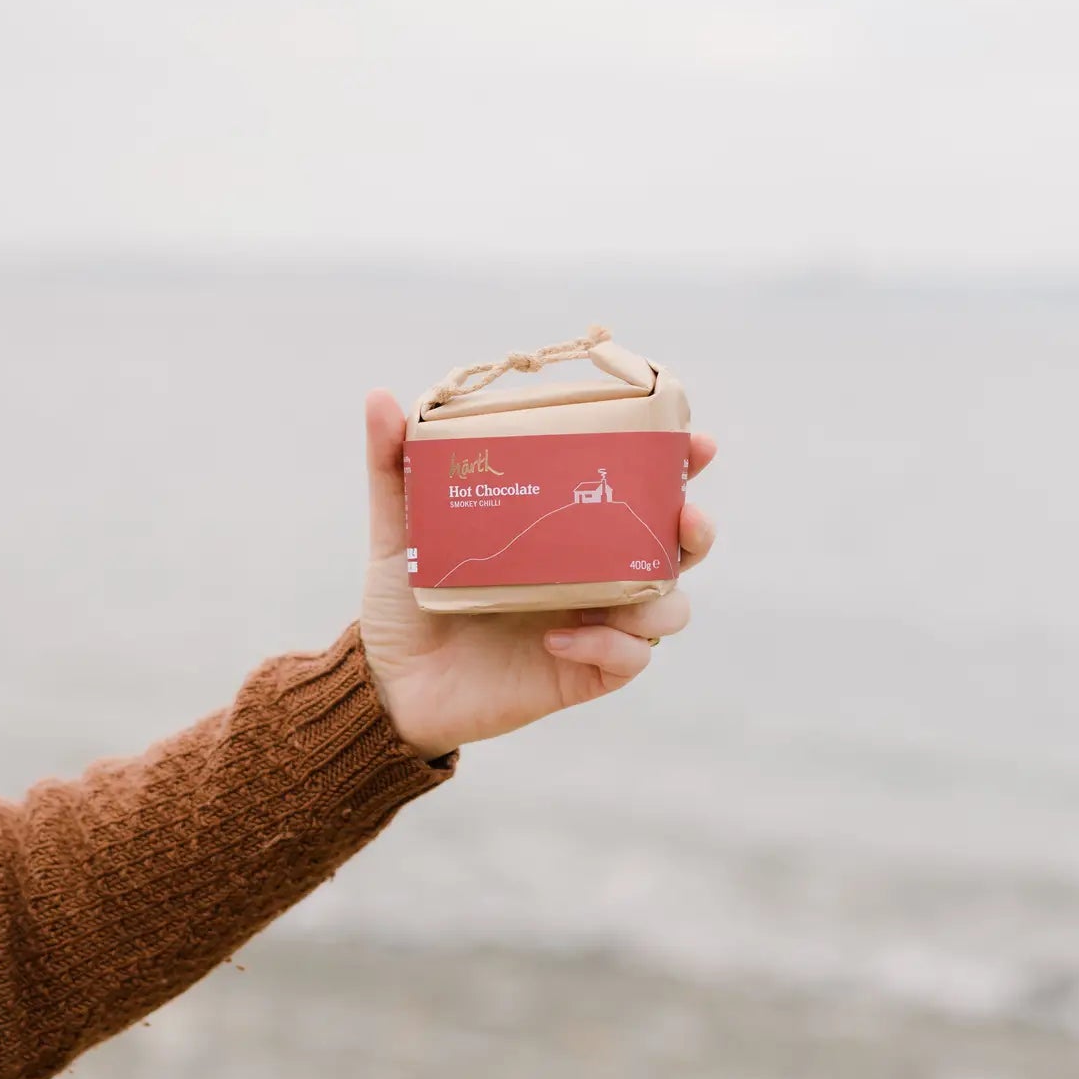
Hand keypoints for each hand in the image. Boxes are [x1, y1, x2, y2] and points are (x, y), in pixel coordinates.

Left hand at [359, 389, 717, 759]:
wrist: (388, 681)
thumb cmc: (404, 600)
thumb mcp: (398, 527)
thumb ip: (394, 465)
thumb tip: (382, 397)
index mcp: (565, 531)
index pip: (638, 493)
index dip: (677, 467)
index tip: (695, 443)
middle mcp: (591, 576)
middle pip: (677, 550)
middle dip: (697, 529)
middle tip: (685, 515)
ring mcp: (592, 626)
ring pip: (668, 609)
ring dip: (661, 596)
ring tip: (619, 592)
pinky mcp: (581, 673)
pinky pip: (627, 661)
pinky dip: (607, 646)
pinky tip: (557, 639)